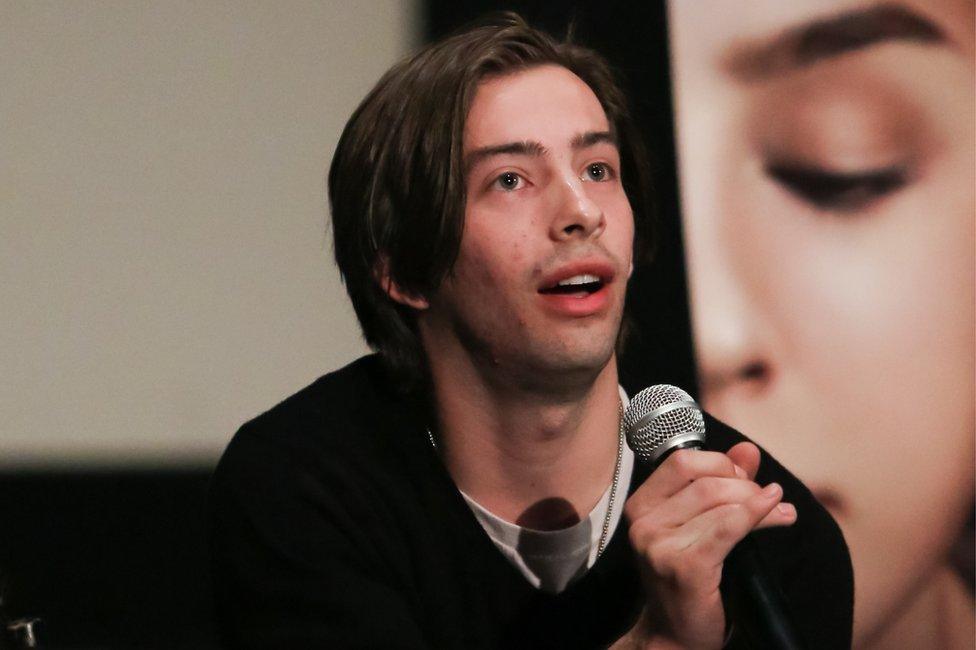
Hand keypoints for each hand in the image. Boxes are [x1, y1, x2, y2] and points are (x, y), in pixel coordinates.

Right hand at [616, 442, 796, 649]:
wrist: (677, 634)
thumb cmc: (690, 579)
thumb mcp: (701, 525)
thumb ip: (722, 484)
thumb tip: (747, 450)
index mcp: (641, 505)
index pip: (682, 461)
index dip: (720, 463)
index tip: (744, 478)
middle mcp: (643, 522)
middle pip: (704, 480)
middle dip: (745, 485)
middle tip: (768, 500)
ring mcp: (658, 545)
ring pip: (719, 503)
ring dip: (758, 503)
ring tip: (780, 512)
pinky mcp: (683, 566)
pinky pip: (727, 529)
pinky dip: (755, 516)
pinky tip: (775, 514)